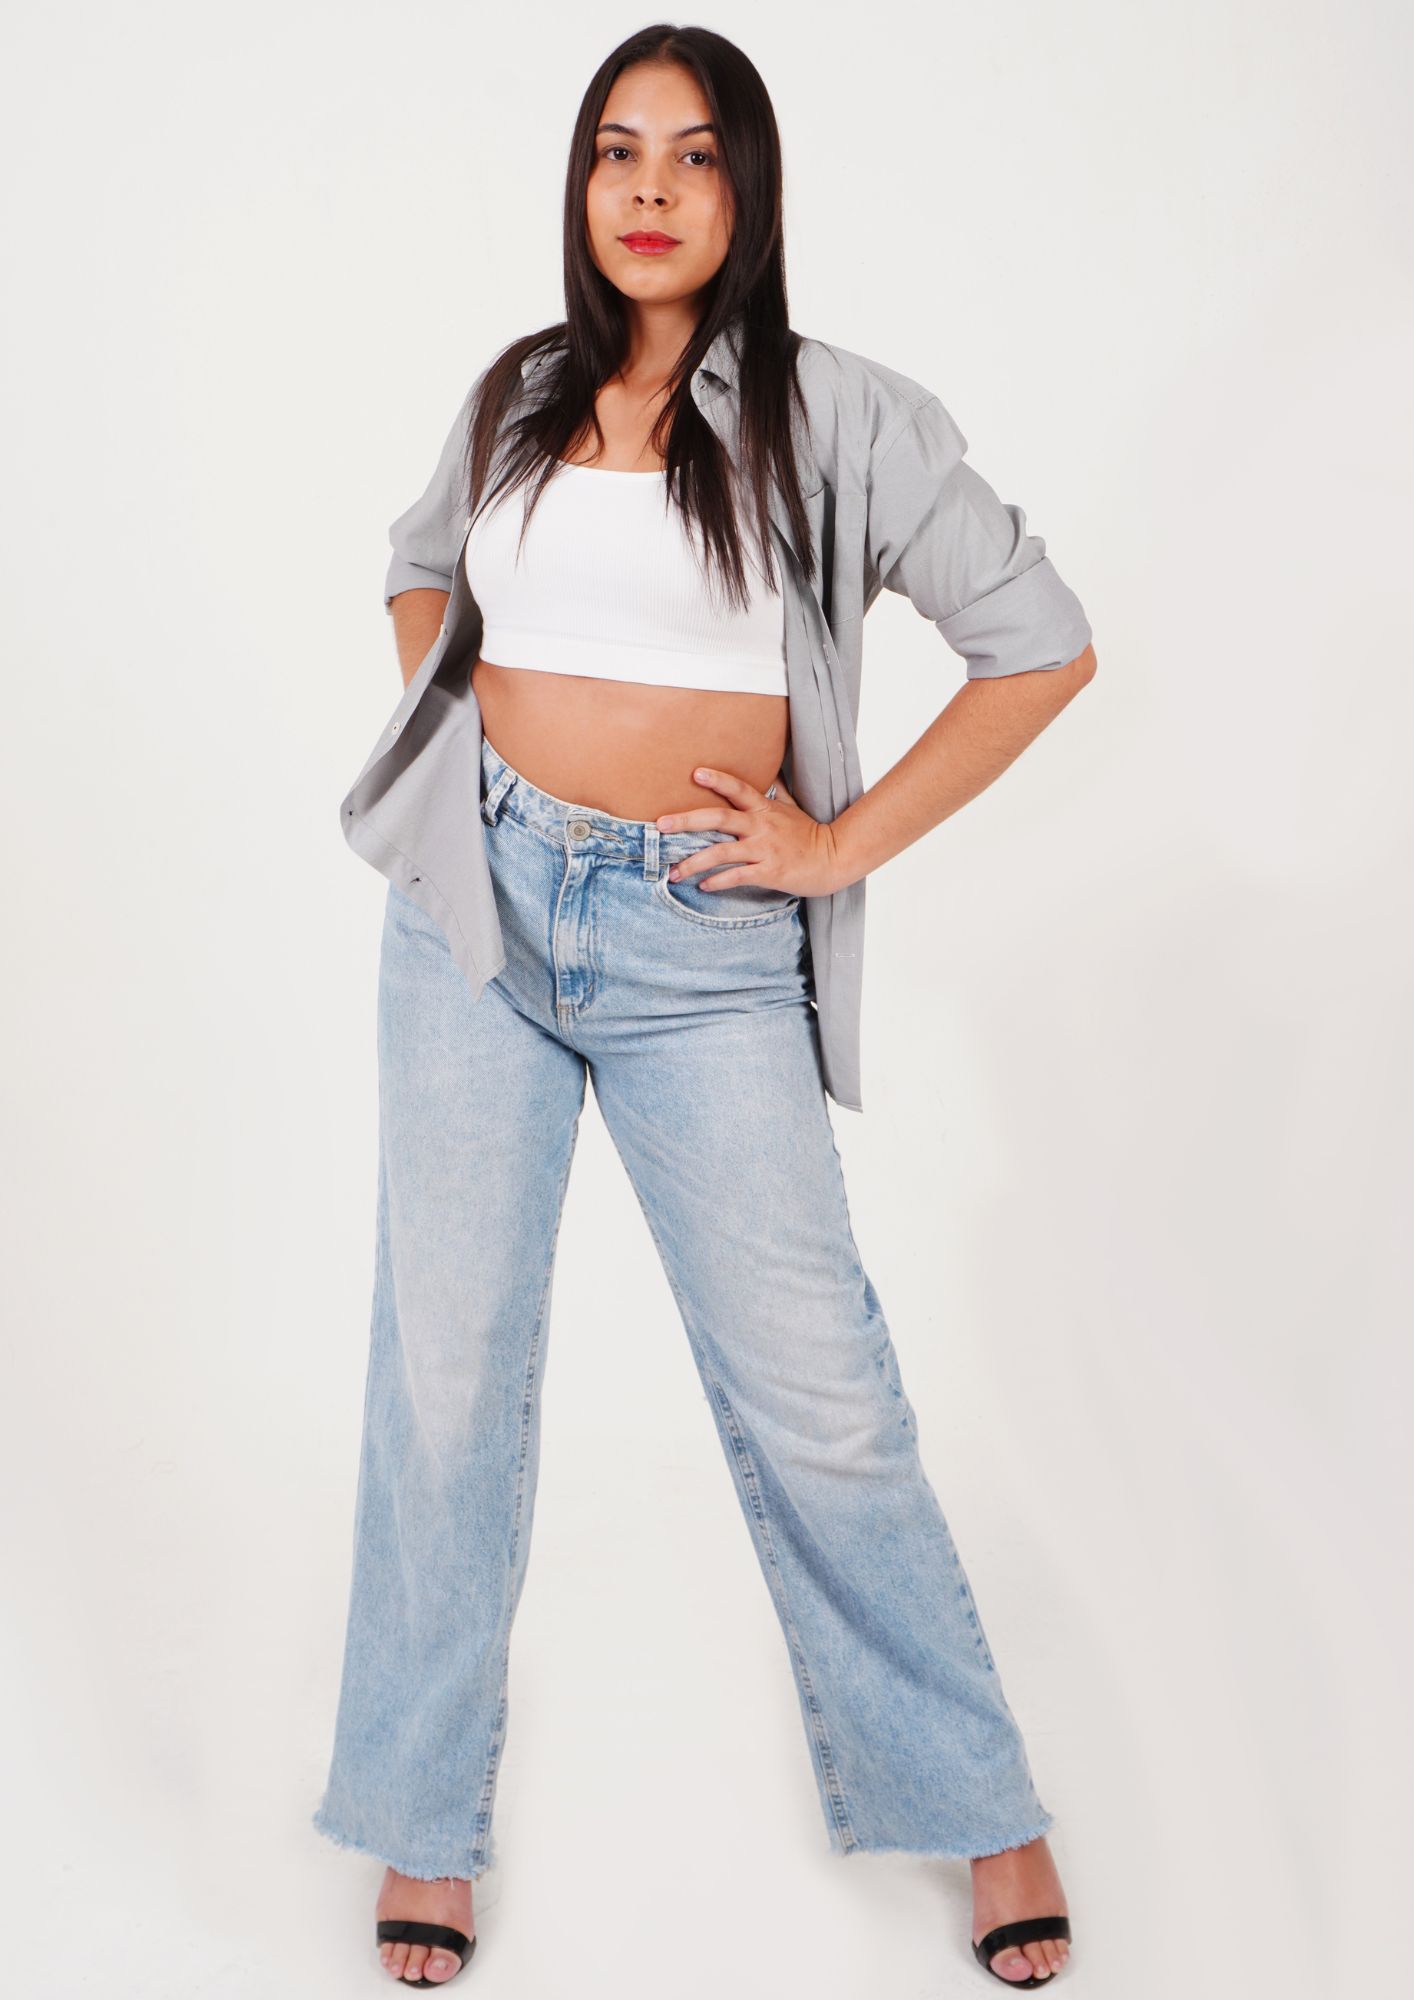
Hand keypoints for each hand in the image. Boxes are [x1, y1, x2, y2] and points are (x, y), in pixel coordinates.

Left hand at [654, 766, 844, 897]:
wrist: (834, 858)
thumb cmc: (810, 834)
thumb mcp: (794, 807)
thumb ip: (778, 791)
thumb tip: (772, 773)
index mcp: (764, 809)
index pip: (738, 789)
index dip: (717, 780)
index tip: (695, 774)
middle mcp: (761, 826)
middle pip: (718, 818)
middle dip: (686, 821)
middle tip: (660, 825)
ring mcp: (764, 849)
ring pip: (721, 852)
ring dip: (693, 862)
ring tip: (673, 872)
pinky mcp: (769, 872)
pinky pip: (737, 876)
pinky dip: (717, 882)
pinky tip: (702, 886)